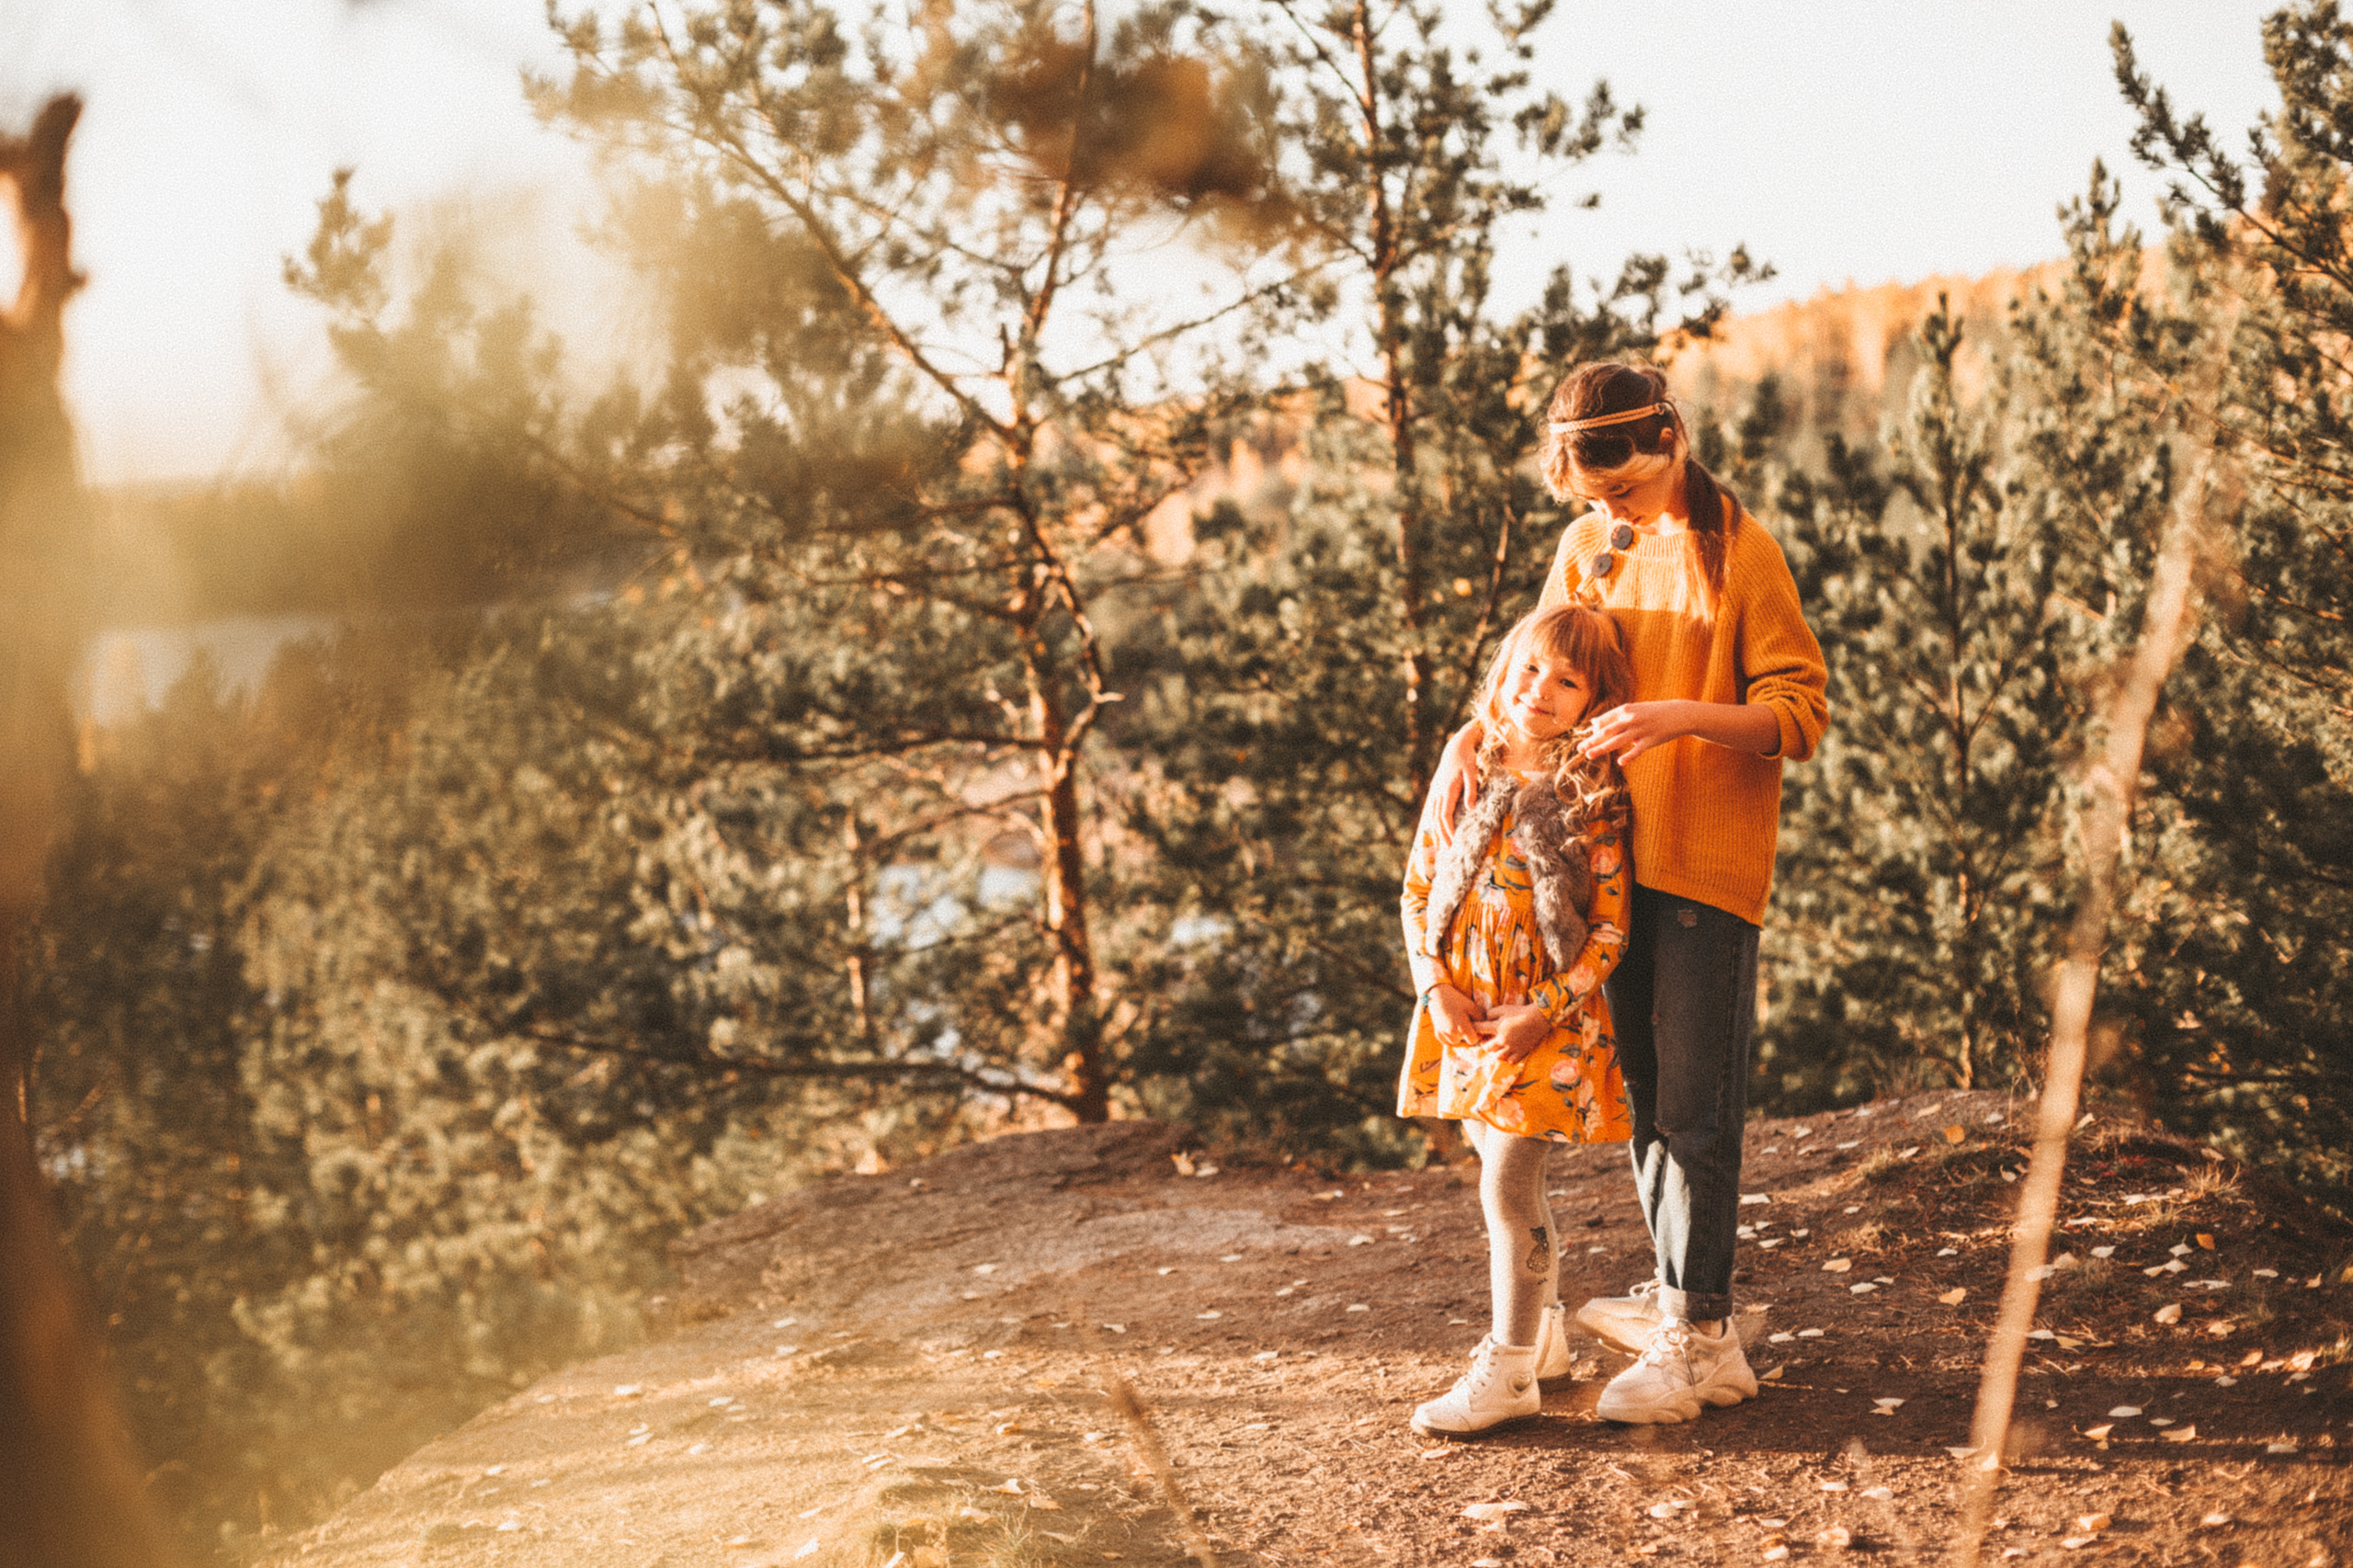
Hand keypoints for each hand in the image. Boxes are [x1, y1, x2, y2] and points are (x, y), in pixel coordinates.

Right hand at [1426, 983, 1484, 1045]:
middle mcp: (1451, 1033)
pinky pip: (1446, 1041)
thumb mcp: (1472, 1007)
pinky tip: (1450, 1027)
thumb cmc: (1457, 1000)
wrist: (1438, 994)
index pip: (1473, 1040)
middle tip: (1464, 1022)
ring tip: (1457, 1023)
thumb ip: (1481, 1019)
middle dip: (1466, 1034)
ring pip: (1455, 1042)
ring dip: (1457, 1037)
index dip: (1475, 1034)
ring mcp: (1443, 1033)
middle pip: (1464, 1041)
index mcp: (1461, 1027)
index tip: (1474, 1026)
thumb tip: (1484, 1030)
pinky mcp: (1437, 1033)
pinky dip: (1449, 1037)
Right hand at [1430, 723, 1482, 837]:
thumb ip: (1471, 790)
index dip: (1447, 830)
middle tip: (1447, 850)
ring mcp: (1435, 790)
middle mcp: (1439, 792)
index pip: (1445, 816)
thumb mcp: (1472, 772)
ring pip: (1433, 814)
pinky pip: (1433, 808)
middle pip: (1437, 819)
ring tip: (1440, 843)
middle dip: (1442, 835)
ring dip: (1436, 829)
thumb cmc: (1467, 759)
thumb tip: (1470, 808)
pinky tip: (1437, 827)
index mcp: (1447, 790)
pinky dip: (1434, 820)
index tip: (1452, 843)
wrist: (1456, 746)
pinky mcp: (1436, 788)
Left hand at [1474, 1002, 1551, 1062]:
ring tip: (1499, 1047)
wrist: (1538, 1019)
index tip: (1476, 1028)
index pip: (1479, 1029)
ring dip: (1496, 1052)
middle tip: (1488, 1040)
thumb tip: (1485, 1019)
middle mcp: (1503, 1039)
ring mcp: (1512, 1047)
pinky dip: (1508, 1058)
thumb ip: (1491, 1013)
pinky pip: (1511, 1061)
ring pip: (1498, 1056)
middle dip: (1485, 1044)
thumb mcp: (1504, 1008)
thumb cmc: (1520, 1012)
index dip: (1475, 1028)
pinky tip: (1509, 1052)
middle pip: (1487, 1047)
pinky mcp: (1521, 1052)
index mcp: (1497, 1027)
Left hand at [1577, 700, 1692, 764]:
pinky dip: (1629, 755)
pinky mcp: (1651, 740)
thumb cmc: (1652, 713)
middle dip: (1592, 740)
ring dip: (1602, 748)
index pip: (1604, 721)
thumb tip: (1593, 724)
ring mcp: (1641, 729)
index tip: (1587, 739)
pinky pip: (1638, 749)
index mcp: (1625, 709)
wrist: (1679, 714)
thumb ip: (1614, 717)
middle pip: (1607, 731)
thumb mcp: (1633, 710)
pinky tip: (1620, 762)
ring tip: (1589, 755)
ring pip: (1618, 741)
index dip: (1594, 731)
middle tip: (1579, 749)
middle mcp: (1631, 718)